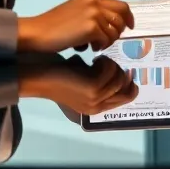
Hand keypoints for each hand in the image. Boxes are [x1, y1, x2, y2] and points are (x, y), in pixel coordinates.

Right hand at [18, 0, 134, 53]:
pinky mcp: (92, 27)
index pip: (119, 4)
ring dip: (107, 41)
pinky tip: (87, 47)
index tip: (129, 27)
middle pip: (122, 15)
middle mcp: (94, 1)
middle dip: (120, 30)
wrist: (38, 32)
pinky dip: (99, 46)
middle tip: (108, 40)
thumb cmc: (53, 27)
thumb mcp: (76, 12)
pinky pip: (106, 40)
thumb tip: (111, 24)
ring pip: (115, 31)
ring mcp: (94, 13)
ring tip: (93, 45)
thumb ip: (93, 13)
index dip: (127, 17)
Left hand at [18, 55, 137, 114]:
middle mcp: (97, 107)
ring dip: (111, 65)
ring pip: (119, 78)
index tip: (122, 70)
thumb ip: (99, 82)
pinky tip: (94, 59)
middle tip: (108, 63)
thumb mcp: (83, 82)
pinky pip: (110, 69)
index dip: (128, 83)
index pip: (126, 98)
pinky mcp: (93, 88)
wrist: (40, 77)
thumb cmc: (59, 76)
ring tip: (99, 60)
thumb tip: (119, 72)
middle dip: (121, 73)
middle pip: (127, 90)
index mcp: (95, 109)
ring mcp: (96, 99)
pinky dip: (104, 61)